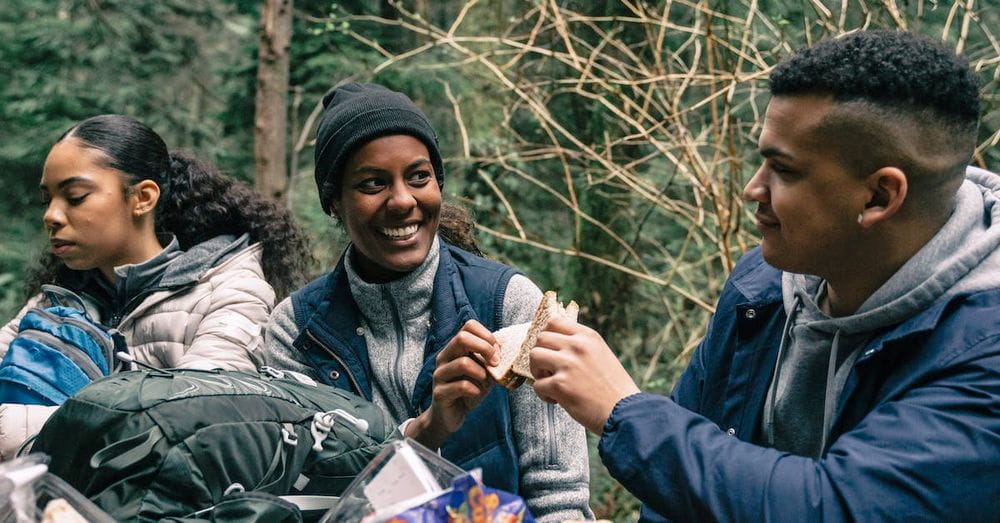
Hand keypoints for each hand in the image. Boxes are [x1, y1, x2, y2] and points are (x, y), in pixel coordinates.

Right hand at [405, 319, 498, 448]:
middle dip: (485, 349)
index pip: (469, 326)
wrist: (451, 416)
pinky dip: (475, 389)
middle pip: (462, 338)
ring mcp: (440, 374)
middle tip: (496, 363)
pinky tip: (476, 393)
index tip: (497, 352)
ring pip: (463, 362)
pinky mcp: (440, 393)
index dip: (487, 335)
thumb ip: (493, 362)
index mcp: (455, 348)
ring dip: (481, 372)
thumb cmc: (469, 390)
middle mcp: (445, 357)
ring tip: (485, 381)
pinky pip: (461, 386)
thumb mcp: (484, 372)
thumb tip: (512, 353)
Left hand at [530, 318, 639, 434]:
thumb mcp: (601, 355)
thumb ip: (581, 347)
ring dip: (537, 371)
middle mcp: (577, 346)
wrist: (625, 413)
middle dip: (540, 355)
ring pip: (534, 356)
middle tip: (548, 370)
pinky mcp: (560, 385)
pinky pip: (537, 385)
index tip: (548, 349)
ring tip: (550, 383)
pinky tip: (557, 400)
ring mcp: (568, 364)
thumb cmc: (614, 389)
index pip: (554, 322)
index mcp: (588, 337)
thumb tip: (555, 345)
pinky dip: (543, 394)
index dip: (546, 335)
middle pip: (541, 338)